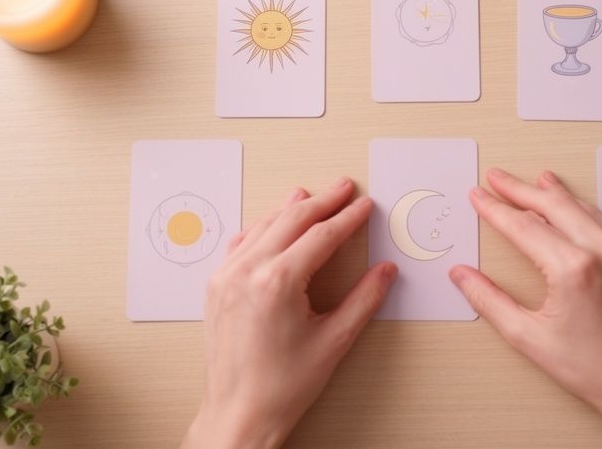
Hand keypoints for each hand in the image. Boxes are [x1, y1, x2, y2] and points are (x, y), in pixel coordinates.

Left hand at [182, 178, 397, 448]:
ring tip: (309, 195)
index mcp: (277, 282)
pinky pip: (240, 244)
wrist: (239, 413)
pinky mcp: (216, 287)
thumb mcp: (334, 340)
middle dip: (323, 201)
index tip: (364, 206)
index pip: (322, 235)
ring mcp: (226, 277)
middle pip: (292, 220)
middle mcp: (247, 272)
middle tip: (344, 188)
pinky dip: (261, 228)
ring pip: (263, 227)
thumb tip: (385, 272)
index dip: (348, 217)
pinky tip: (270, 224)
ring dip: (290, 209)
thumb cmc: (282, 386)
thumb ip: (364, 299)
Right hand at [450, 168, 601, 447]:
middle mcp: (601, 251)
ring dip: (549, 192)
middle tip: (495, 177)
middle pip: (551, 205)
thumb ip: (488, 300)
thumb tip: (462, 275)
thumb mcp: (527, 337)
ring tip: (527, 180)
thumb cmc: (591, 366)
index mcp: (574, 269)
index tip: (477, 196)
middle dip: (518, 189)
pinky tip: (566, 198)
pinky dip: (577, 204)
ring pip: (579, 206)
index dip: (495, 209)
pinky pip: (600, 218)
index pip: (523, 226)